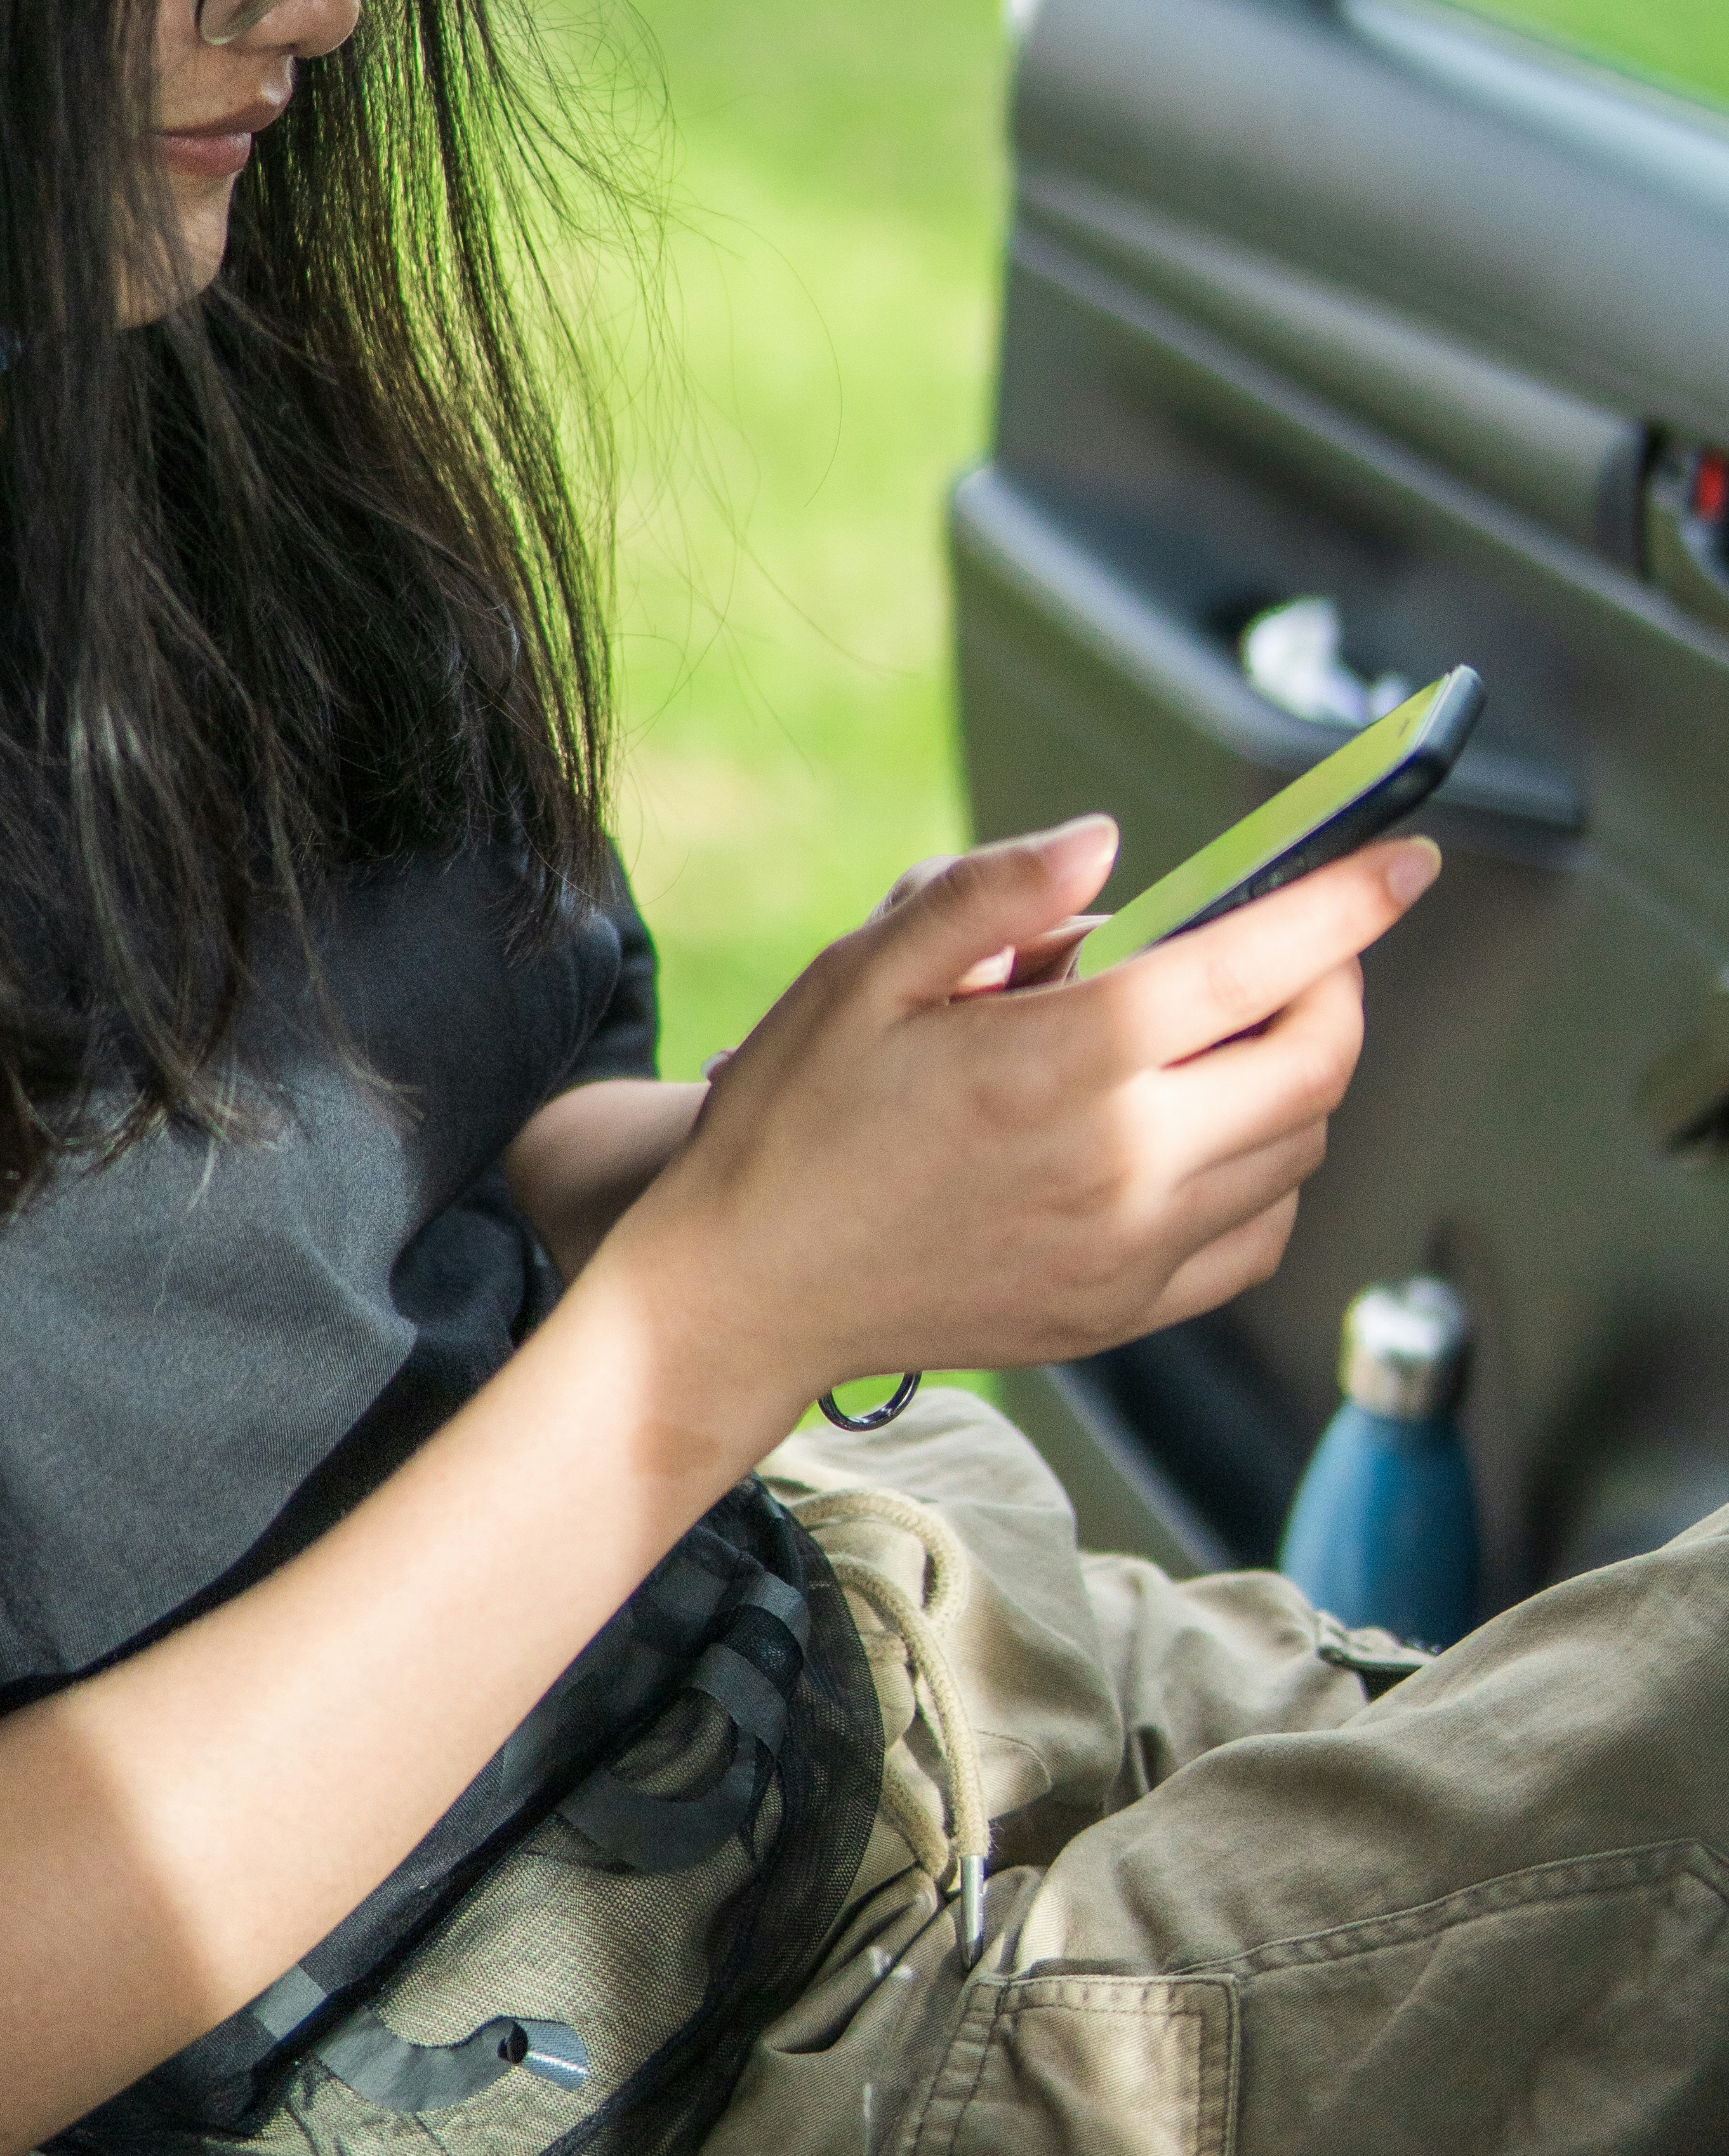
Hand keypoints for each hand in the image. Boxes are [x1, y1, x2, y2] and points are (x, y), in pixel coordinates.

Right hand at [597, 816, 1432, 1443]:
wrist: (749, 1287)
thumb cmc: (797, 1115)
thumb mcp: (864, 970)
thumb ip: (992, 895)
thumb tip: (1107, 843)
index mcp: (1061, 1065)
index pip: (1253, 968)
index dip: (1346, 904)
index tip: (1405, 860)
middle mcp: (1122, 1166)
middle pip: (1310, 1063)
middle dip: (1335, 982)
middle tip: (1299, 939)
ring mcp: (1133, 1253)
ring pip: (1298, 1149)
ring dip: (1300, 1071)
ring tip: (1228, 1025)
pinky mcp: (1126, 1313)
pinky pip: (1258, 1234)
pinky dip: (1272, 1167)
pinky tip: (1208, 1126)